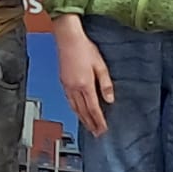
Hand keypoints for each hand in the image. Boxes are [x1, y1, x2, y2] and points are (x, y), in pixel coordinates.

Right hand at [53, 16, 114, 136]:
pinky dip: (74, 109)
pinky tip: (76, 110)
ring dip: (81, 118)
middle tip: (96, 133)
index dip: (98, 121)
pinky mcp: (63, 81)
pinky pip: (69, 100)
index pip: (93, 108)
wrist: (67, 38)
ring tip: (87, 125)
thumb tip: (109, 99)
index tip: (103, 130)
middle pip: (82, 111)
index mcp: (84, 84)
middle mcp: (74, 87)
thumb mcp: (100, 65)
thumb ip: (105, 84)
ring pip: (74, 107)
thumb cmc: (84, 48)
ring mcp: (66, 85)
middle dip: (90, 123)